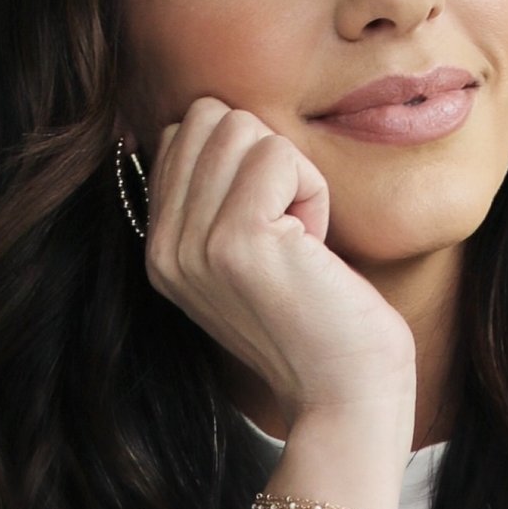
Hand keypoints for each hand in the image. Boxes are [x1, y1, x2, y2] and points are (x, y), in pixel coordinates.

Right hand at [145, 100, 415, 438]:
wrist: (347, 394)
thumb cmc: (320, 319)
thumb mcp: (248, 253)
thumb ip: (215, 193)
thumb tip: (212, 114)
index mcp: (161, 250)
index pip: (183, 131)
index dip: (246, 163)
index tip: (272, 231)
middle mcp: (164, 248)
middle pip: (209, 118)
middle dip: (267, 159)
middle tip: (291, 233)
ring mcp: (194, 245)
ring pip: (243, 128)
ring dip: (293, 176)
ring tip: (301, 244)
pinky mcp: (237, 240)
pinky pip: (280, 155)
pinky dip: (313, 191)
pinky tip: (314, 249)